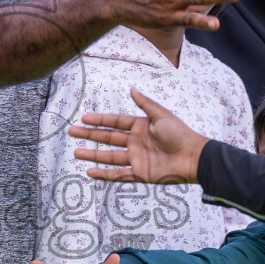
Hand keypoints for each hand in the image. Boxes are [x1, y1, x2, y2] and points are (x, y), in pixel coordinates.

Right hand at [69, 88, 208, 184]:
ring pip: (109, 156)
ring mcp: (137, 158)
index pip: (115, 122)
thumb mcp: (161, 115)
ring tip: (76, 152)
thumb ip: (145, 103)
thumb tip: (131, 88)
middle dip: (90, 135)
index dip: (99, 120)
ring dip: (93, 154)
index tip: (83, 118)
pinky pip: (118, 174)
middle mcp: (136, 142)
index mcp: (140, 126)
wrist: (193, 157)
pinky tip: (90, 172)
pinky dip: (104, 174)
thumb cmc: (180, 134)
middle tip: (71, 132)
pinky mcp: (140, 173)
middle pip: (108, 138)